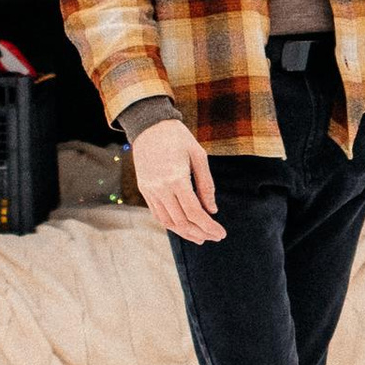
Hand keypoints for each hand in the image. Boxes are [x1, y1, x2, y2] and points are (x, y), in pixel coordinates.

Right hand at [131, 118, 223, 243]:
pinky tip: (183, 227)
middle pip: (181, 221)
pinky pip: (157, 213)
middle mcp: (160, 188)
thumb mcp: (198, 155)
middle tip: (214, 237)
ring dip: (184, 233)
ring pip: (167, 221)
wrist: (149, 125)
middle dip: (200, 233)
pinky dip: (170, 224)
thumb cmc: (177, 137)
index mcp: (176, 178)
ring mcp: (150, 190)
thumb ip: (206, 185)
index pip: (194, 212)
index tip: (221, 233)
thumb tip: (212, 210)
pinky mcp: (144, 189)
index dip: (208, 226)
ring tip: (200, 238)